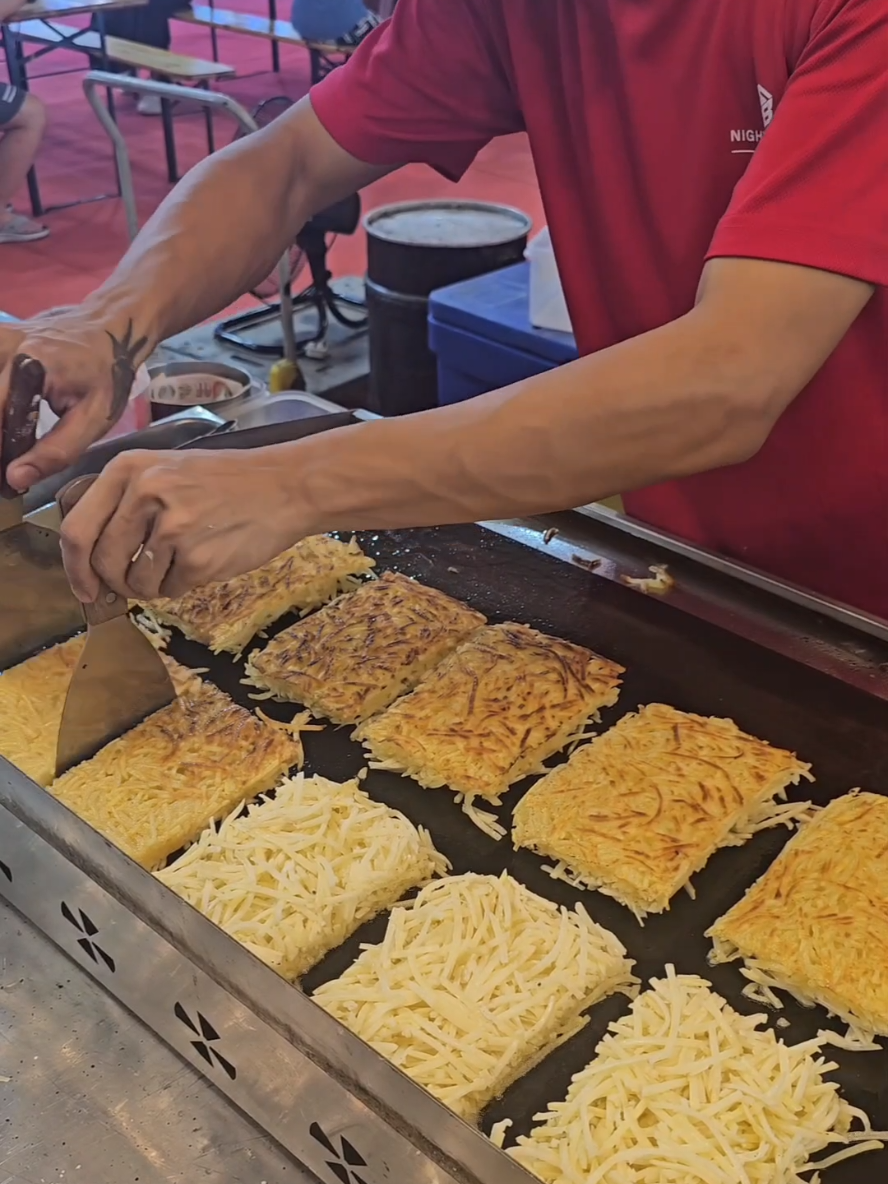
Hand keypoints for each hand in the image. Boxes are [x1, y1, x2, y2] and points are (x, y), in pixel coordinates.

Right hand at [0, 305, 150, 491]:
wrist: (110, 330)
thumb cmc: (106, 375)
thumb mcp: (94, 419)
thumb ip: (56, 451)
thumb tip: (14, 477)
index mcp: (30, 366)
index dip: (0, 448)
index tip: (7, 472)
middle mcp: (7, 346)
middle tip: (10, 459)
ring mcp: (0, 338)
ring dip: (1, 415)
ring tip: (11, 436)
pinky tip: (9, 414)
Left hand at [59, 448, 303, 601]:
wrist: (284, 487)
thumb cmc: (227, 481)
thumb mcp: (167, 469)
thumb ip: (126, 502)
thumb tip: (91, 558)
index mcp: (129, 468)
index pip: (77, 528)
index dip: (74, 567)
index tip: (84, 587)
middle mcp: (144, 493)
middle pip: (103, 561)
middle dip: (115, 583)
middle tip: (133, 586)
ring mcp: (171, 527)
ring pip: (136, 581)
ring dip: (152, 586)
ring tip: (179, 564)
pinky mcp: (196, 557)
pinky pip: (170, 589)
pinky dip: (182, 584)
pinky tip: (204, 560)